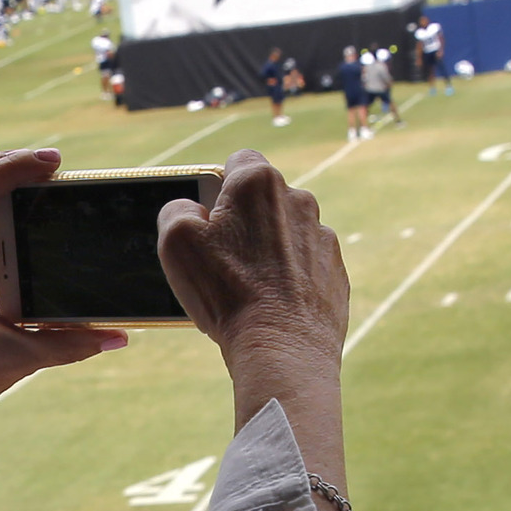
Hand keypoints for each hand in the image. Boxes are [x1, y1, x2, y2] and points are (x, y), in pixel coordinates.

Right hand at [154, 150, 347, 371]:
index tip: (210, 215)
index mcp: (259, 183)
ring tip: (248, 287)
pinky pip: (306, 264)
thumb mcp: (176, 242)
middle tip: (222, 259)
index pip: (238, 161)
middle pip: (263, 201)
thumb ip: (176, 210)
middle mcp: (299, 200)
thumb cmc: (227, 293)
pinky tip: (272, 303)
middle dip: (244, 221)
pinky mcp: (335, 270)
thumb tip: (190, 208)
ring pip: (286, 233)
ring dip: (268, 251)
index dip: (218, 185)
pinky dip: (290, 278)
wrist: (282, 349)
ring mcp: (322, 236)